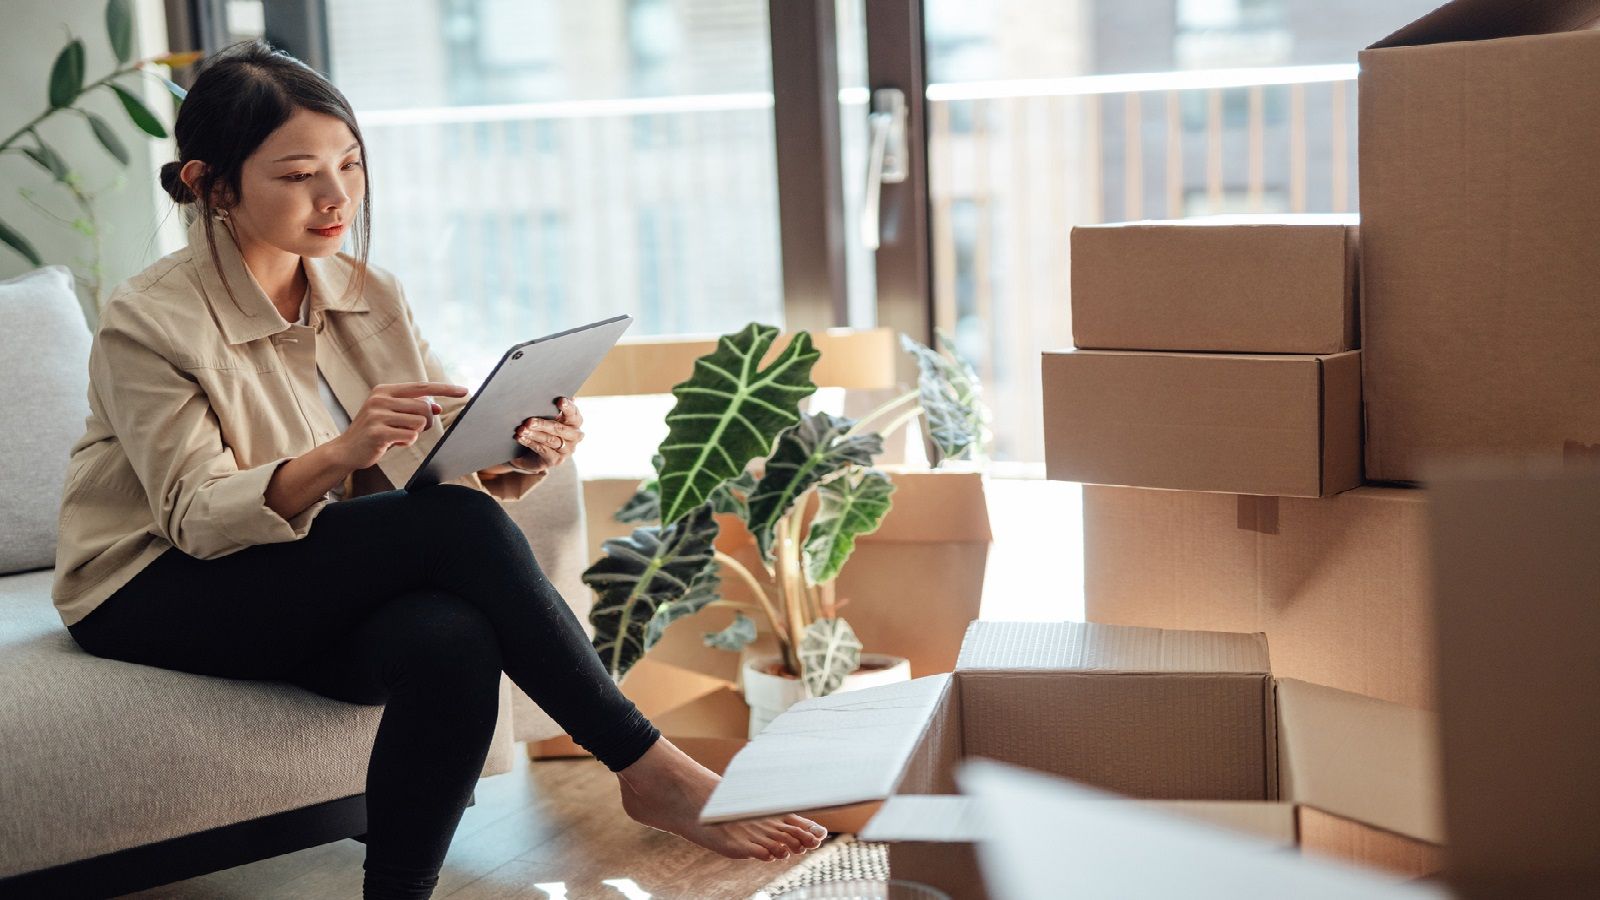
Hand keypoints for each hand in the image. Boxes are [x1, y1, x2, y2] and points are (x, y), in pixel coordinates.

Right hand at [331, 381, 467, 469]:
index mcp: (385, 390)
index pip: (422, 387)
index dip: (445, 389)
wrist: (346, 450)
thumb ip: (412, 408)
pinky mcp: (378, 432)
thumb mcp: (392, 415)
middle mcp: (380, 398)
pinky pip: (410, 436)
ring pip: (420, 423)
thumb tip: (436, 408)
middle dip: (426, 423)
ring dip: (414, 433)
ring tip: (397, 436)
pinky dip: (406, 442)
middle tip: (412, 430)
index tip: (465, 390)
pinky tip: (392, 443)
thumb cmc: (375, 432)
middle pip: (425, 407)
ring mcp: (377, 414)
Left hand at [489, 396, 583, 476]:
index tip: (560, 400)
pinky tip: (520, 438)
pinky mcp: (555, 460)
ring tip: (521, 429)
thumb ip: (552, 405)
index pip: (574, 414)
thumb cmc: (541, 428)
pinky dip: (530, 443)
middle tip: (529, 420)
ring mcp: (566, 450)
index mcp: (575, 422)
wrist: (531, 452)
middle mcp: (574, 436)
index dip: (568, 407)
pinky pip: (543, 450)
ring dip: (534, 434)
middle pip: (560, 429)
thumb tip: (562, 393)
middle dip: (543, 424)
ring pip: (550, 440)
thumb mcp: (547, 415)